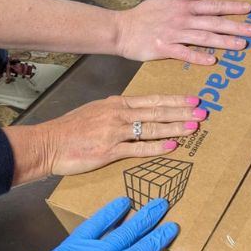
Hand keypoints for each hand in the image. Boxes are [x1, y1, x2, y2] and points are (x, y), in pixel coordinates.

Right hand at [27, 95, 207, 179]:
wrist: (48, 143)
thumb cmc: (70, 129)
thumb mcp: (96, 110)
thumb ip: (117, 110)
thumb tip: (135, 111)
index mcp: (117, 103)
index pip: (153, 100)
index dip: (175, 100)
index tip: (193, 100)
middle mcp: (119, 114)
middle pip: (157, 111)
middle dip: (182, 112)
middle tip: (203, 112)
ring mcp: (115, 132)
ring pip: (152, 128)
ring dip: (175, 128)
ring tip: (194, 128)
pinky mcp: (109, 150)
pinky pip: (138, 148)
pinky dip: (157, 147)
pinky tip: (173, 147)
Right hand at [115, 0, 250, 64]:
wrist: (121, 29)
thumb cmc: (143, 14)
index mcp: (183, 7)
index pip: (213, 6)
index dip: (232, 7)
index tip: (249, 9)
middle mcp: (182, 19)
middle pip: (213, 22)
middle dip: (235, 26)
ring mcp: (173, 34)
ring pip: (203, 37)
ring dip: (223, 41)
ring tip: (241, 45)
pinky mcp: (164, 48)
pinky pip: (184, 53)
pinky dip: (198, 56)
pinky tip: (213, 60)